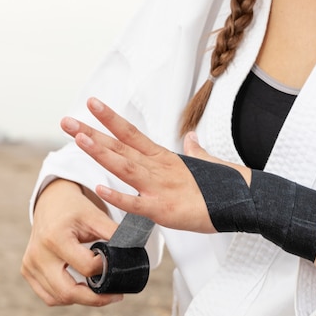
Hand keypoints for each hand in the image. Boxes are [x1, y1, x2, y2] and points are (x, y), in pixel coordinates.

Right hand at [21, 179, 122, 305]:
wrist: (51, 202)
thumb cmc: (76, 209)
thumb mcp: (96, 216)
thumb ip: (114, 234)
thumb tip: (132, 254)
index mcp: (56, 238)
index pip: (86, 267)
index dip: (106, 269)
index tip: (118, 264)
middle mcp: (38, 254)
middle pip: (68, 292)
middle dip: (96, 299)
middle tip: (117, 296)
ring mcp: (29, 264)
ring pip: (57, 298)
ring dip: (82, 299)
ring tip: (102, 291)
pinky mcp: (27, 270)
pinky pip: (48, 296)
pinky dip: (67, 298)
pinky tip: (83, 290)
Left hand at [60, 97, 250, 232]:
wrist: (248, 201)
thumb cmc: (228, 184)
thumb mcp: (206, 163)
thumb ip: (193, 150)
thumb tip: (190, 138)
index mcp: (166, 158)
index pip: (133, 134)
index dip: (111, 119)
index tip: (91, 105)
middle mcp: (160, 168)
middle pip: (121, 147)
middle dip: (92, 133)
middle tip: (67, 121)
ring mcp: (161, 187)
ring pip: (126, 167)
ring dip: (101, 153)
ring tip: (78, 138)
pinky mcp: (165, 210)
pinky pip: (137, 203)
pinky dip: (119, 196)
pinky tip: (99, 188)